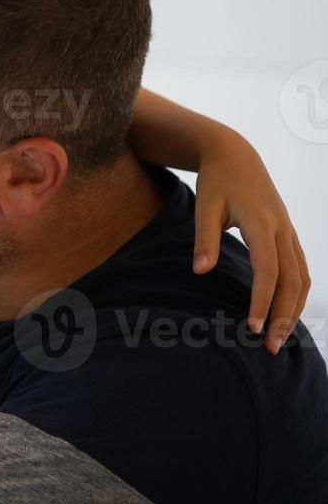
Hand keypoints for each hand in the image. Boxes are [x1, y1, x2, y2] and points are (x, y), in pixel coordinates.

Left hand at [193, 130, 311, 352]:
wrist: (235, 155)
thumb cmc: (216, 182)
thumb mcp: (204, 207)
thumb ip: (204, 239)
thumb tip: (200, 272)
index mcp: (262, 223)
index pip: (268, 270)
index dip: (263, 300)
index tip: (253, 327)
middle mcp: (283, 230)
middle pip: (292, 280)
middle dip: (283, 315)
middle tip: (270, 347)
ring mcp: (289, 233)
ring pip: (302, 277)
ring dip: (293, 309)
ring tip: (279, 338)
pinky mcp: (289, 235)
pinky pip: (301, 269)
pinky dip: (297, 294)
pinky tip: (286, 313)